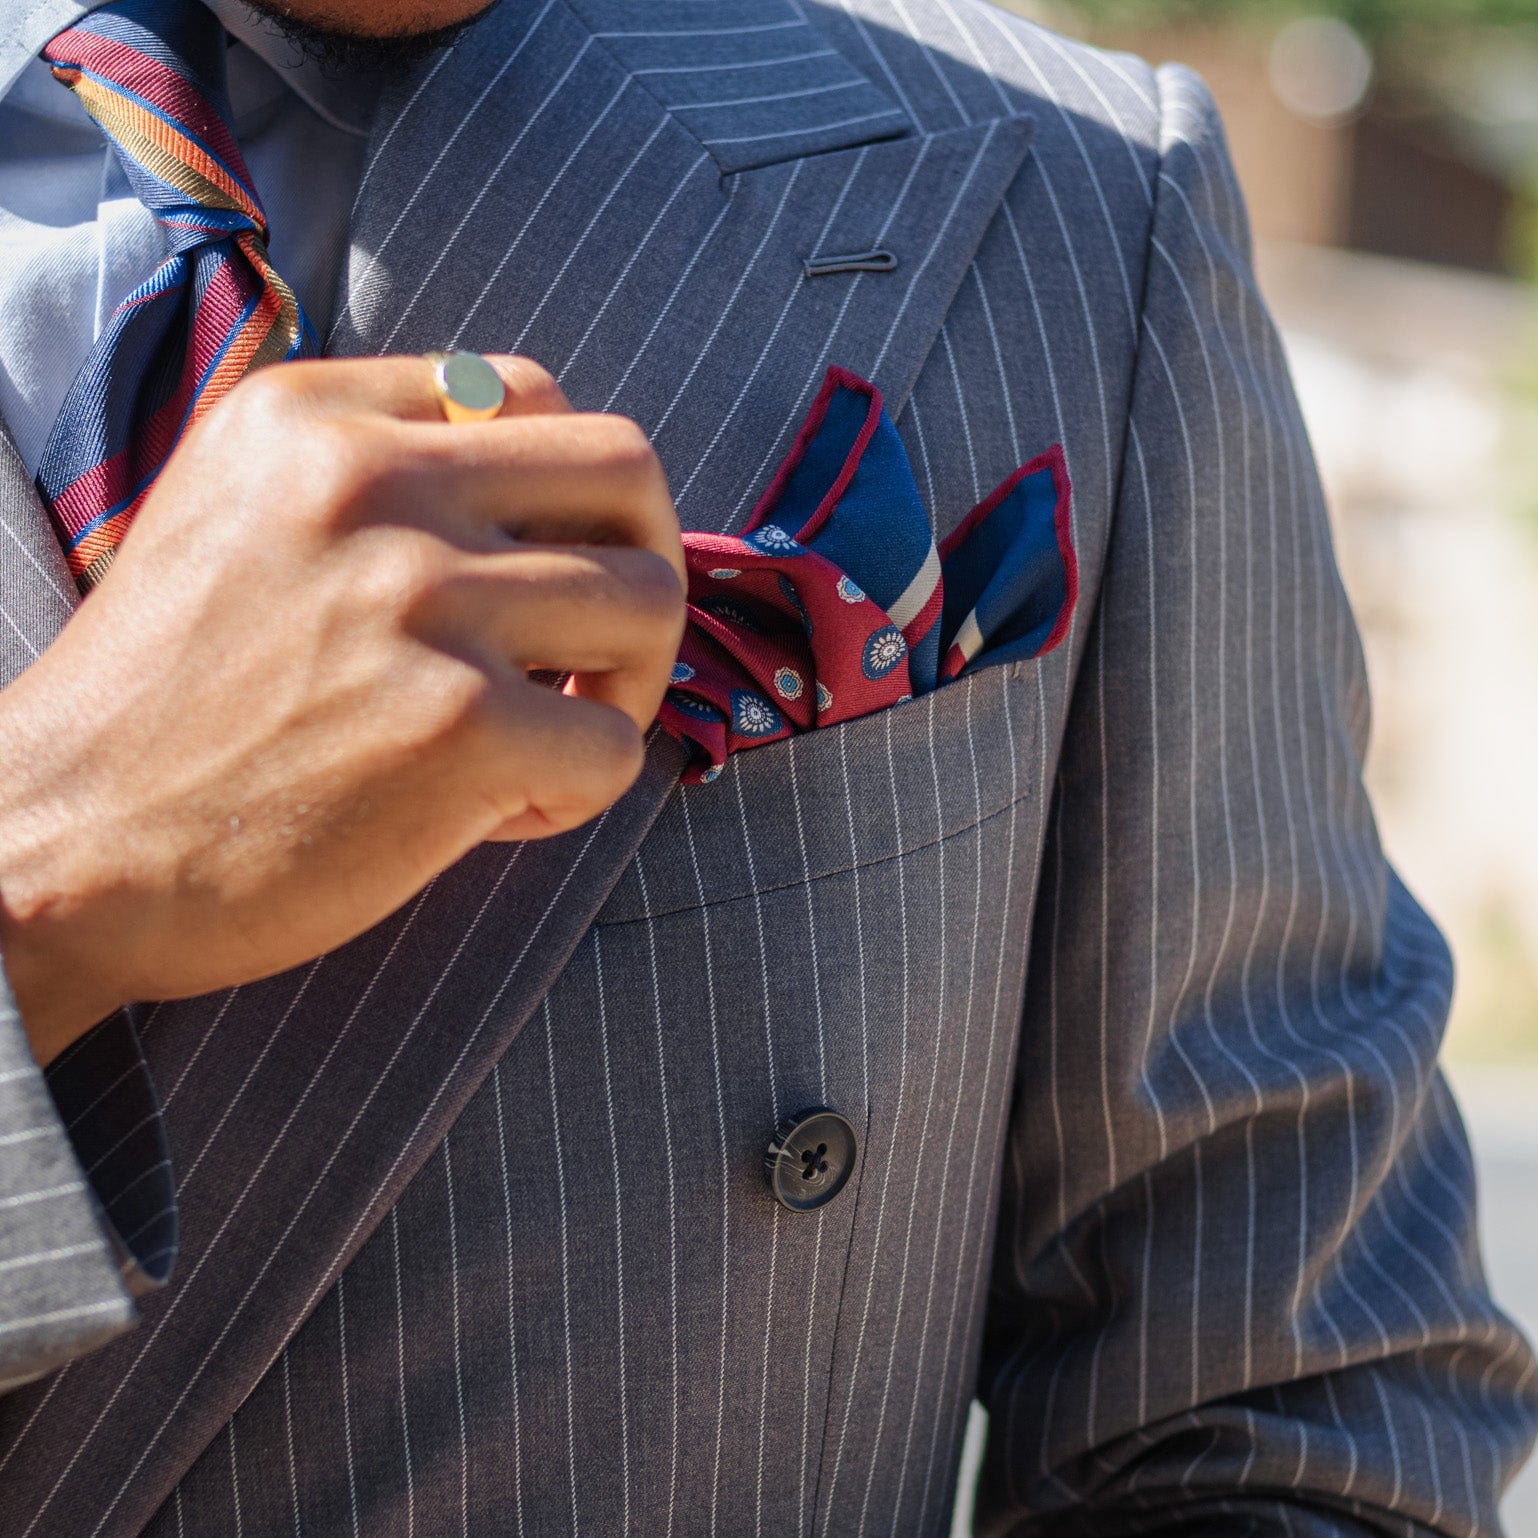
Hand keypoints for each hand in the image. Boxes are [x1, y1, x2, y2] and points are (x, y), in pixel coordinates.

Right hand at [0, 355, 685, 1065]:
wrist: (62, 841)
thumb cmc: (168, 700)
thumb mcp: (239, 513)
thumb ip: (375, 471)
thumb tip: (544, 494)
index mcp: (316, 417)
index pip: (535, 393)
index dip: (567, 498)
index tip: (532, 578)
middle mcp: (371, 484)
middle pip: (629, 471)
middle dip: (643, 567)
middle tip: (597, 651)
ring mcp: (419, 601)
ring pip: (653, 604)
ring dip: (626, 685)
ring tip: (549, 737)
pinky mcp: (458, 727)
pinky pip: (618, 746)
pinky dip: (580, 791)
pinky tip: (499, 812)